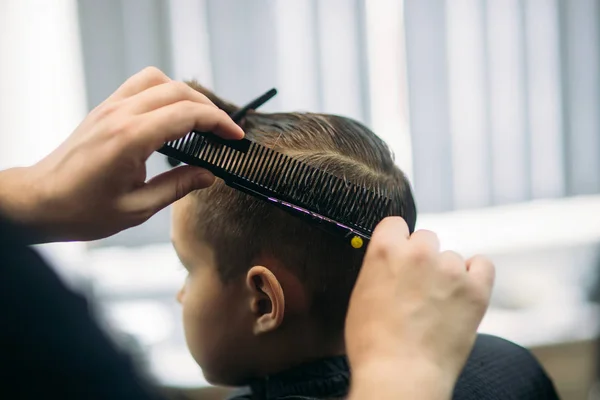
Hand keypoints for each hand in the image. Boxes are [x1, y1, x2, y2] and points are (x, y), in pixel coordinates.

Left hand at [0, 67, 242, 242]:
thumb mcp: (137, 207)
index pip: (187, 114)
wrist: (40, 201)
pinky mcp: (104, 110)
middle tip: (224, 132)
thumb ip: (178, 186)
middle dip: (209, 108)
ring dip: (185, 95)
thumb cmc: (83, 210)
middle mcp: (120, 115)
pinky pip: (139, 85)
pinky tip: (171, 115)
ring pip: (158, 80)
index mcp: (130, 139)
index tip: (235, 137)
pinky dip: (163, 92)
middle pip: (178, 91)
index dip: (219, 123)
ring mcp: (110, 108)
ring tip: (200, 120)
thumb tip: (209, 174)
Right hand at [346, 217, 494, 398]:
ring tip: (437, 305)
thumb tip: (391, 262)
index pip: (396, 224)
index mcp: (386, 250)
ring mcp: (450, 269)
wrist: (401, 375)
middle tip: (418, 287)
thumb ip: (378, 268)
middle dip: (422, 257)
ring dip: (446, 274)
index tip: (399, 256)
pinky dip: (475, 275)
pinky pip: (482, 265)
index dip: (397, 241)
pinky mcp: (476, 289)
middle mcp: (419, 252)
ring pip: (451, 257)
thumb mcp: (361, 295)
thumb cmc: (373, 344)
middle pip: (426, 238)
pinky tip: (463, 292)